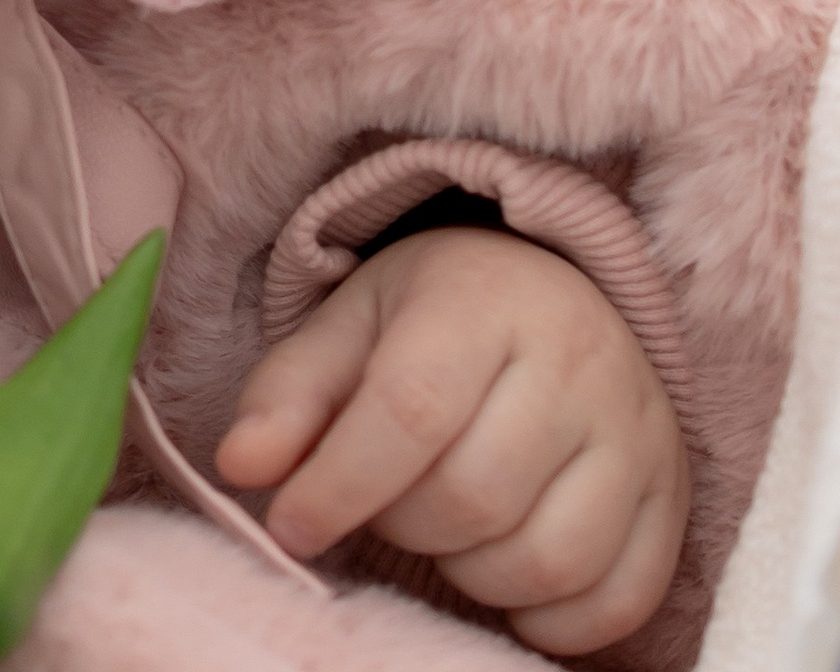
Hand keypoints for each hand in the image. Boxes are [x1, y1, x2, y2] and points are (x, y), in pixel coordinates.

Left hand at [217, 227, 689, 655]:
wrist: (557, 293)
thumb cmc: (437, 316)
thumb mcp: (351, 325)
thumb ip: (288, 395)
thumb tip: (238, 467)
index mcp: (483, 298)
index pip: (410, 410)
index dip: (339, 485)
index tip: (290, 526)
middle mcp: (576, 359)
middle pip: (472, 497)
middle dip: (403, 524)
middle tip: (385, 501)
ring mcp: (637, 432)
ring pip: (544, 560)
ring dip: (470, 574)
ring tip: (444, 526)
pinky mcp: (673, 498)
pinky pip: (614, 602)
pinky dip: (548, 617)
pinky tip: (506, 571)